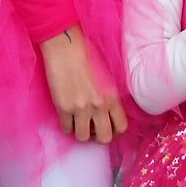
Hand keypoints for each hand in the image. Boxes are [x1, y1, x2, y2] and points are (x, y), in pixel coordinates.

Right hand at [38, 25, 126, 143]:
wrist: (65, 48)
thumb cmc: (86, 56)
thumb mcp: (106, 78)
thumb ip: (109, 97)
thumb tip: (105, 114)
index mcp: (113, 97)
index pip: (122, 126)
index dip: (114, 131)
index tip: (107, 127)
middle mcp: (99, 106)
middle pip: (105, 138)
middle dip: (98, 136)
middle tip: (92, 128)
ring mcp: (81, 109)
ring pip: (83, 138)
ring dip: (80, 132)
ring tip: (77, 122)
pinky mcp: (63, 108)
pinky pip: (66, 130)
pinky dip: (66, 126)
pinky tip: (66, 116)